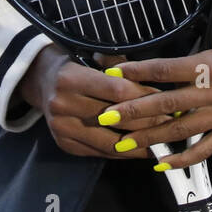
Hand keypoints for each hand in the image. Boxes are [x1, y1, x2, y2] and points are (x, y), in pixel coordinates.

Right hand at [16, 45, 162, 158]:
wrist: (40, 81)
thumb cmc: (75, 65)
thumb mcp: (95, 58)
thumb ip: (123, 71)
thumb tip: (158, 92)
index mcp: (71, 78)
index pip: (117, 90)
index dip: (145, 97)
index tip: (167, 101)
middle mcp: (62, 104)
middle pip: (116, 119)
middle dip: (148, 122)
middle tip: (172, 123)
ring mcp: (61, 128)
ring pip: (110, 142)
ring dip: (140, 144)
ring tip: (162, 142)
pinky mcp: (65, 144)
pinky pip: (101, 152)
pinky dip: (124, 153)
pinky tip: (142, 150)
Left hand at [92, 13, 211, 168]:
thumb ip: (196, 56)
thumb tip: (163, 68)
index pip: (166, 71)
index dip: (137, 74)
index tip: (113, 76)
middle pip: (167, 104)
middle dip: (133, 112)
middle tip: (105, 119)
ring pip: (181, 130)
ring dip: (149, 138)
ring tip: (123, 144)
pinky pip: (206, 148)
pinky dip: (182, 158)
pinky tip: (160, 163)